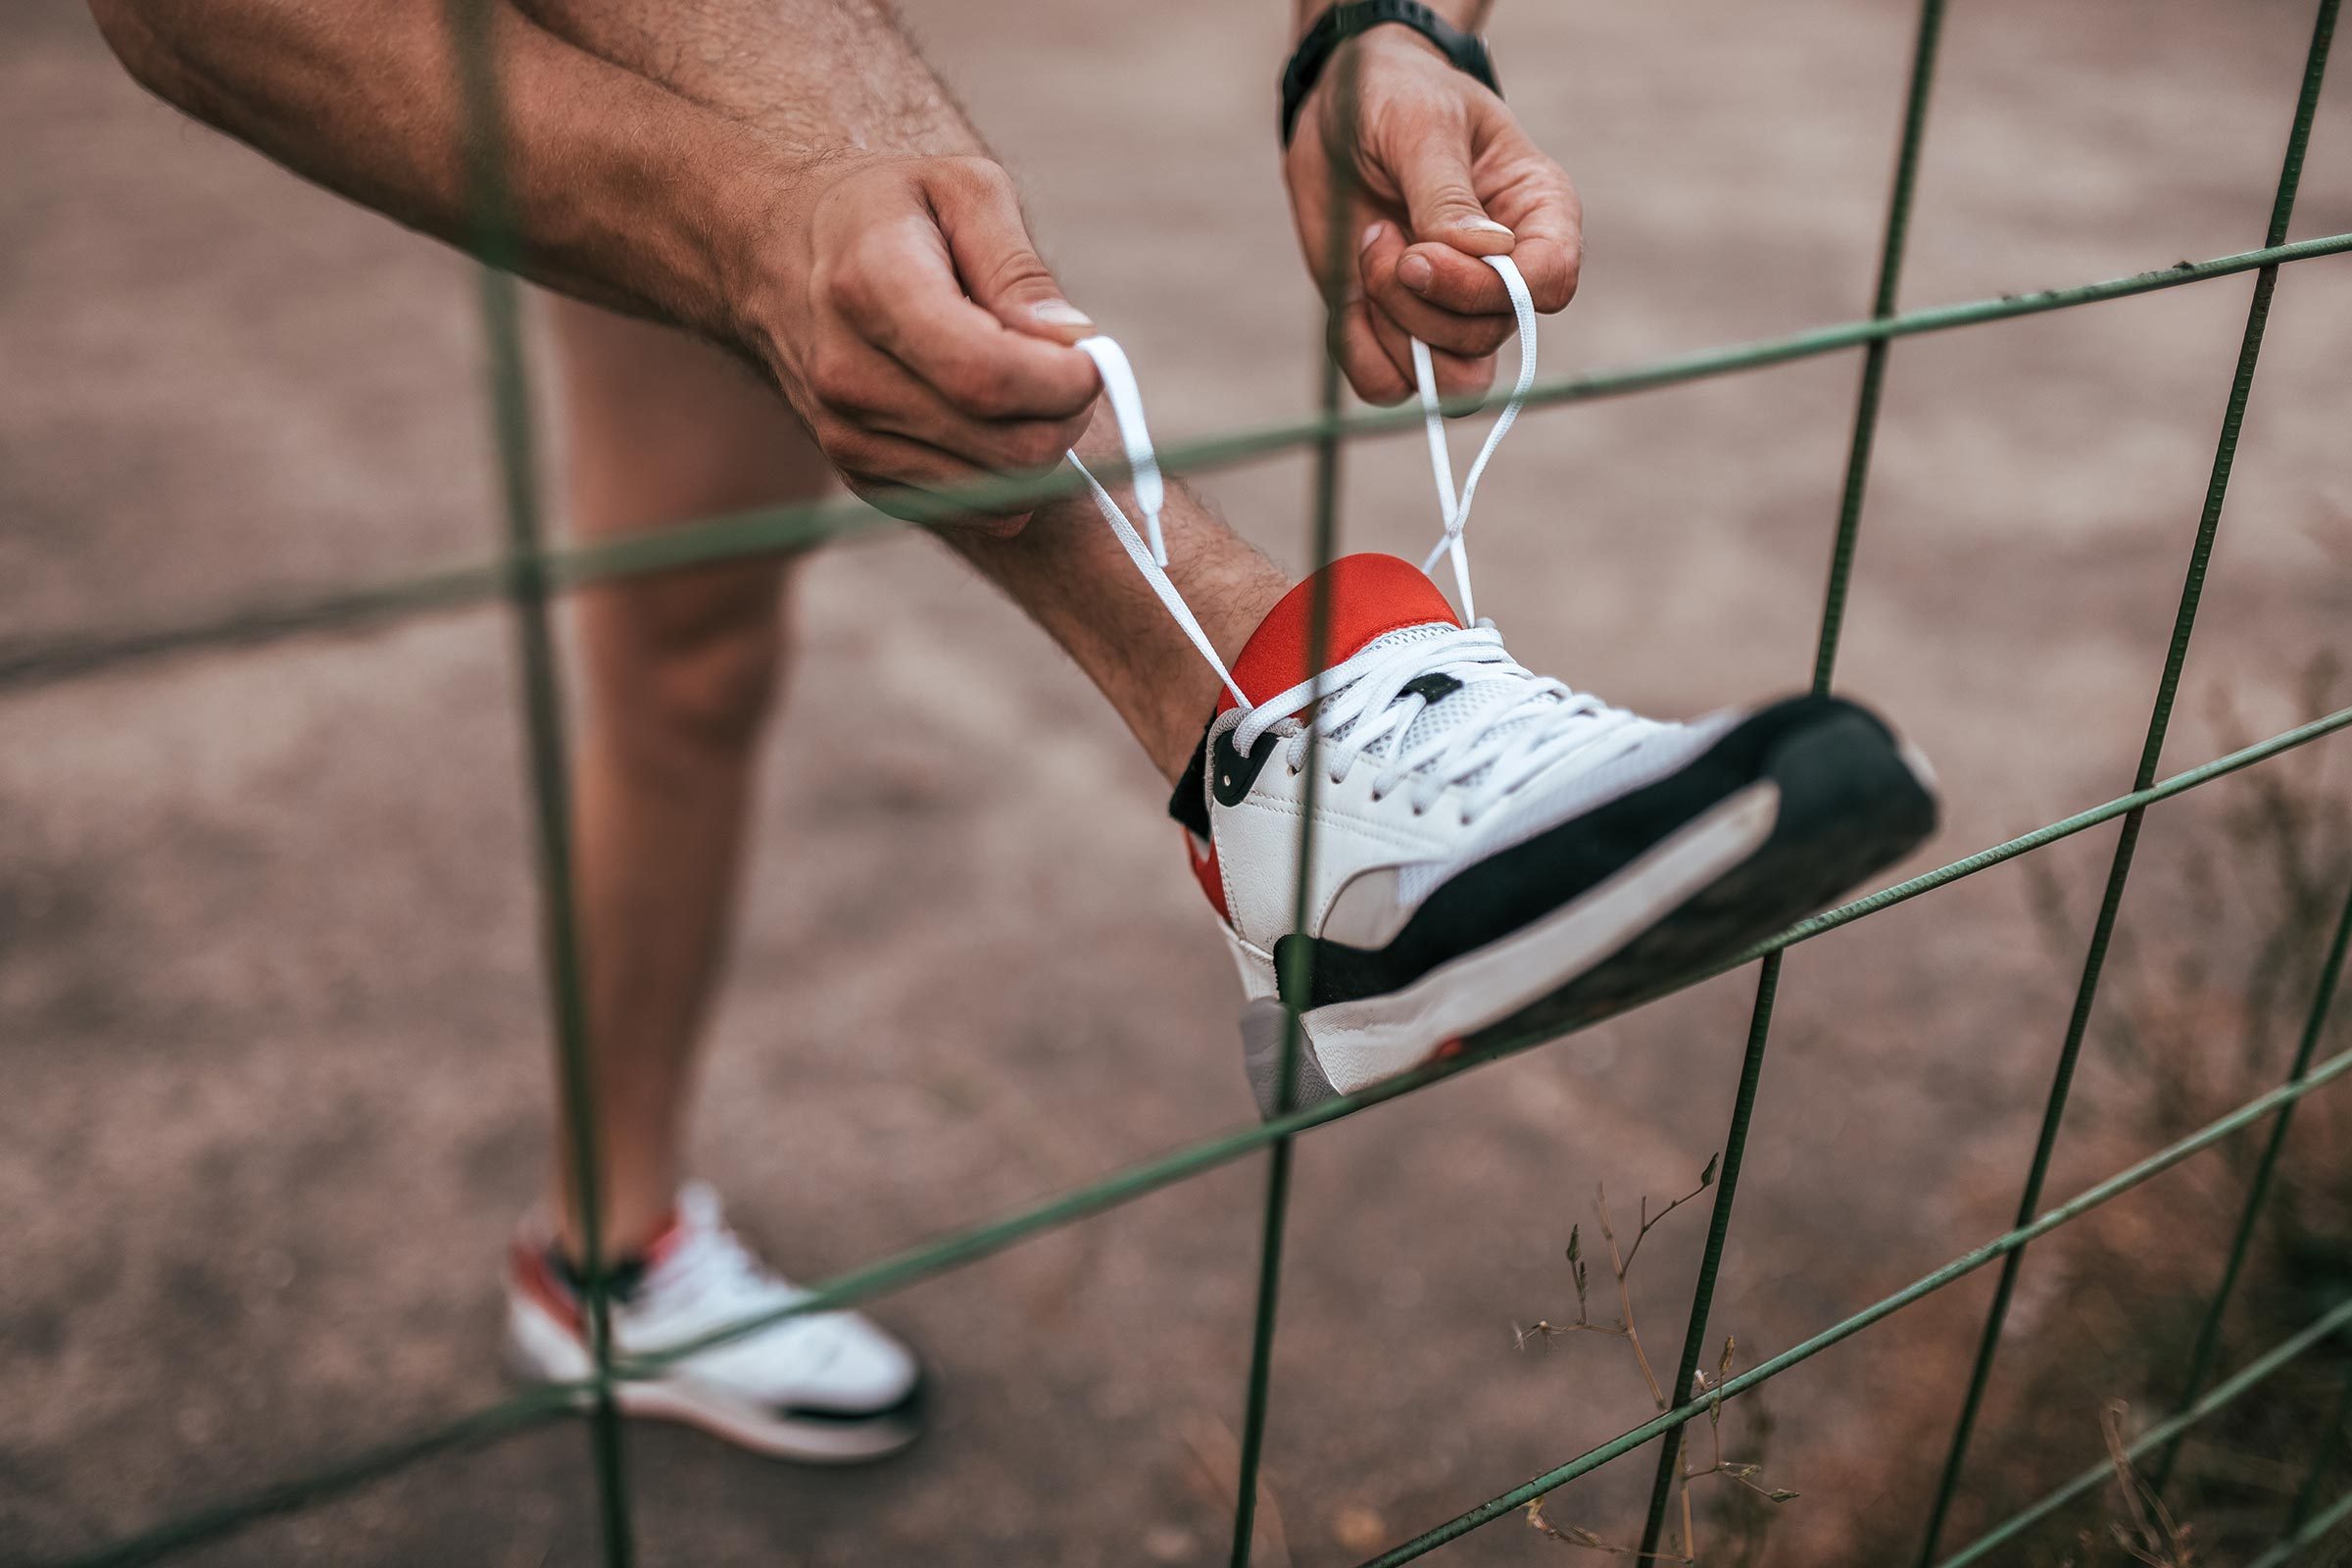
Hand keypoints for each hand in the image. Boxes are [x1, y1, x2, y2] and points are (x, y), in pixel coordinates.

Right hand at [730, 153, 1101, 528]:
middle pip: (1008, 448)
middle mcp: (848, 376)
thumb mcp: (961, 191)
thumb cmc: (891, 212)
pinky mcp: (864, 479)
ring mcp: (849, 438)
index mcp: (871, 289)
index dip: (1066, 382)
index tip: (1092, 355)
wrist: (780, 257)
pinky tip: (991, 417)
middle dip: (1067, 414)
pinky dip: (1008, 474)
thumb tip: (1072, 342)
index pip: (987, 377)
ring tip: (1027, 384)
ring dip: (1041, 444)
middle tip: (1070, 368)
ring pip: (1003, 490)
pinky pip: (980, 512)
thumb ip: (1019, 268)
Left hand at [1283, 26, 1581, 404]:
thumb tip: (1486, 256)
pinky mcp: (1398, 329)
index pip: (1550, 284)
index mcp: (1538, 213)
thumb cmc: (1396, 96)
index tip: (1422, 254)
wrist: (1338, 108)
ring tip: (1369, 250)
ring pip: (1450, 380)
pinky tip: (1348, 299)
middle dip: (1418, 300)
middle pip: (1485, 336)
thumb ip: (1448, 195)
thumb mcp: (1421, 124)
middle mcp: (1504, 274)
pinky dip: (1361, 354)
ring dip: (1393, 329)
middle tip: (1379, 233)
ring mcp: (1452, 308)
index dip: (1488, 289)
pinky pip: (1391, 386)